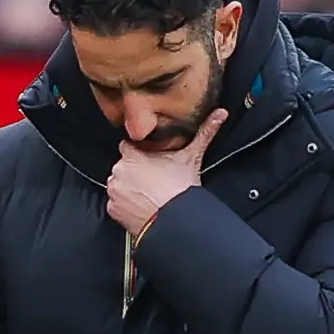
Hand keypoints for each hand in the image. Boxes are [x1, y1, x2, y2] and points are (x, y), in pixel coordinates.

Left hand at [105, 108, 227, 236]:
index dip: (138, 151)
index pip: (127, 145)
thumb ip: (205, 132)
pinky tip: (142, 205)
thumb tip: (221, 114)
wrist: (174, 219)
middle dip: (135, 171)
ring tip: (148, 194)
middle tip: (153, 178)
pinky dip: (125, 205)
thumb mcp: (192, 156)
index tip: (147, 157)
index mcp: (132, 155)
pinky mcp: (113, 209)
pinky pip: (116, 203)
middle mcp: (118, 171)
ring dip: (129, 187)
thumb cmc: (180, 188)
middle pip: (124, 166)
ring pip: (119, 184)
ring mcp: (114, 191)